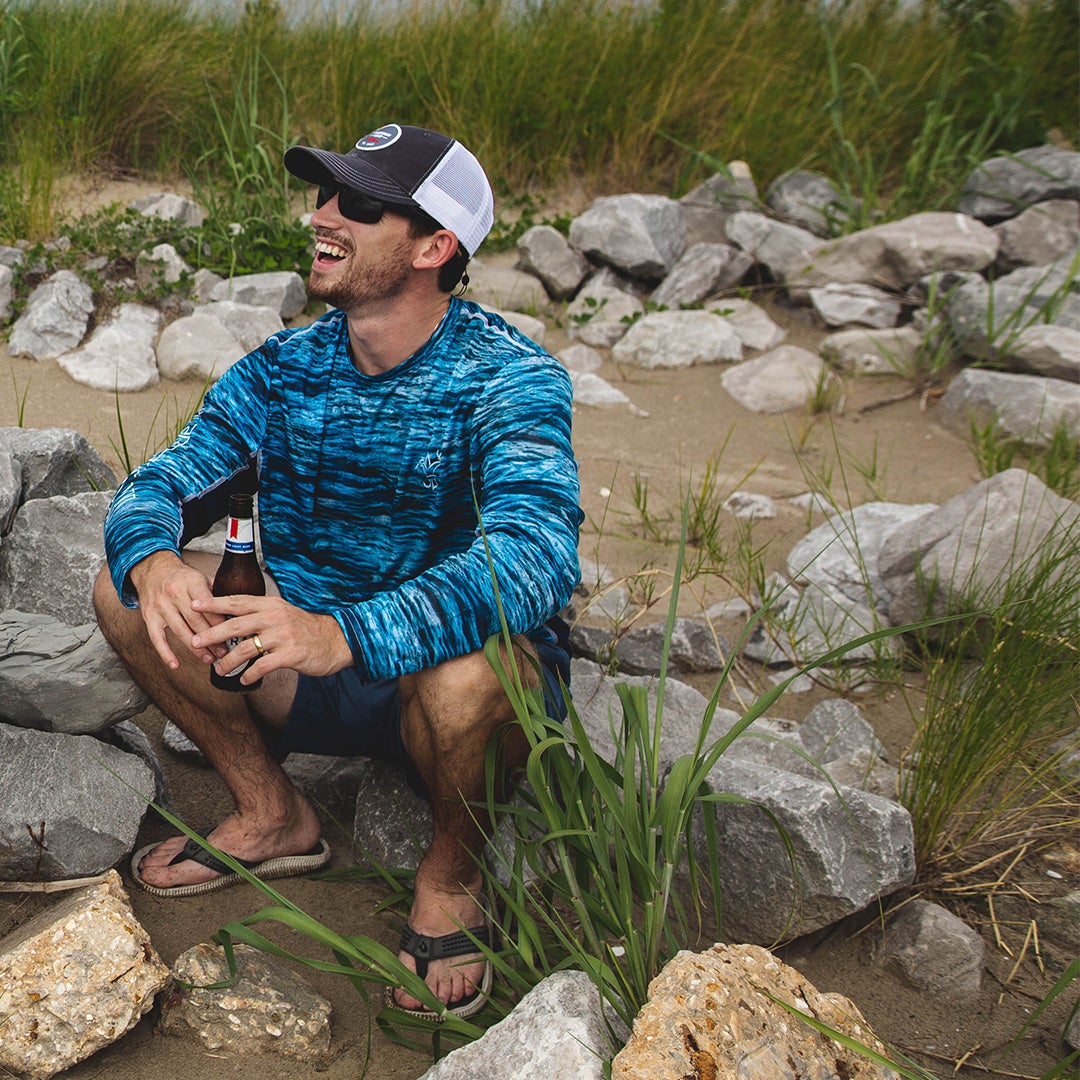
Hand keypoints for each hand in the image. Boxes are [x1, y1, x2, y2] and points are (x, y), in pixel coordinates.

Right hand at [128, 551, 224, 670]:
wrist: (153, 570)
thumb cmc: (182, 578)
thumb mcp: (201, 577)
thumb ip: (217, 592)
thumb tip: (237, 611)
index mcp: (191, 582)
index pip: (208, 604)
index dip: (219, 622)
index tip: (231, 635)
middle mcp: (174, 593)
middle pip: (195, 620)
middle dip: (211, 638)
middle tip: (224, 652)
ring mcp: (160, 606)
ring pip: (179, 631)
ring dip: (195, 649)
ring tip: (209, 659)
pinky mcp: (149, 617)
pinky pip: (157, 638)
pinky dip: (166, 653)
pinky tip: (176, 665)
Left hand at [190, 594, 352, 682]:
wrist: (336, 640)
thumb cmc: (306, 629)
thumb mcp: (283, 614)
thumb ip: (261, 615)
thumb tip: (233, 620)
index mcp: (271, 605)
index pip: (237, 602)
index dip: (214, 603)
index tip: (194, 604)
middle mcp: (275, 617)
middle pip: (236, 625)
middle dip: (212, 634)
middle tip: (195, 642)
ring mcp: (283, 636)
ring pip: (246, 648)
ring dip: (228, 661)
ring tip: (219, 669)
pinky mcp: (291, 654)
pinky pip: (262, 666)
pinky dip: (249, 675)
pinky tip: (243, 681)